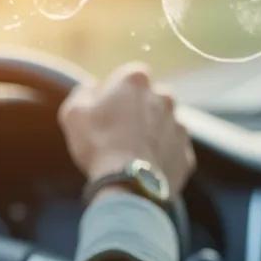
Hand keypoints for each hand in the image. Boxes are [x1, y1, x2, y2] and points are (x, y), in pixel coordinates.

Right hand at [57, 63, 193, 196]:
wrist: (127, 184)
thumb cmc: (98, 143)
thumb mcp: (73, 112)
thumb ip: (82, 92)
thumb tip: (90, 89)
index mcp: (136, 80)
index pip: (127, 76)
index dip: (114, 92)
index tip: (103, 110)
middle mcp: (164, 97)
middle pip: (150, 99)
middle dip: (137, 111)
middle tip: (117, 132)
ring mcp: (179, 126)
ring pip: (163, 126)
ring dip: (150, 134)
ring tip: (129, 155)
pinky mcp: (186, 155)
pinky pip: (171, 152)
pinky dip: (160, 158)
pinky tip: (142, 169)